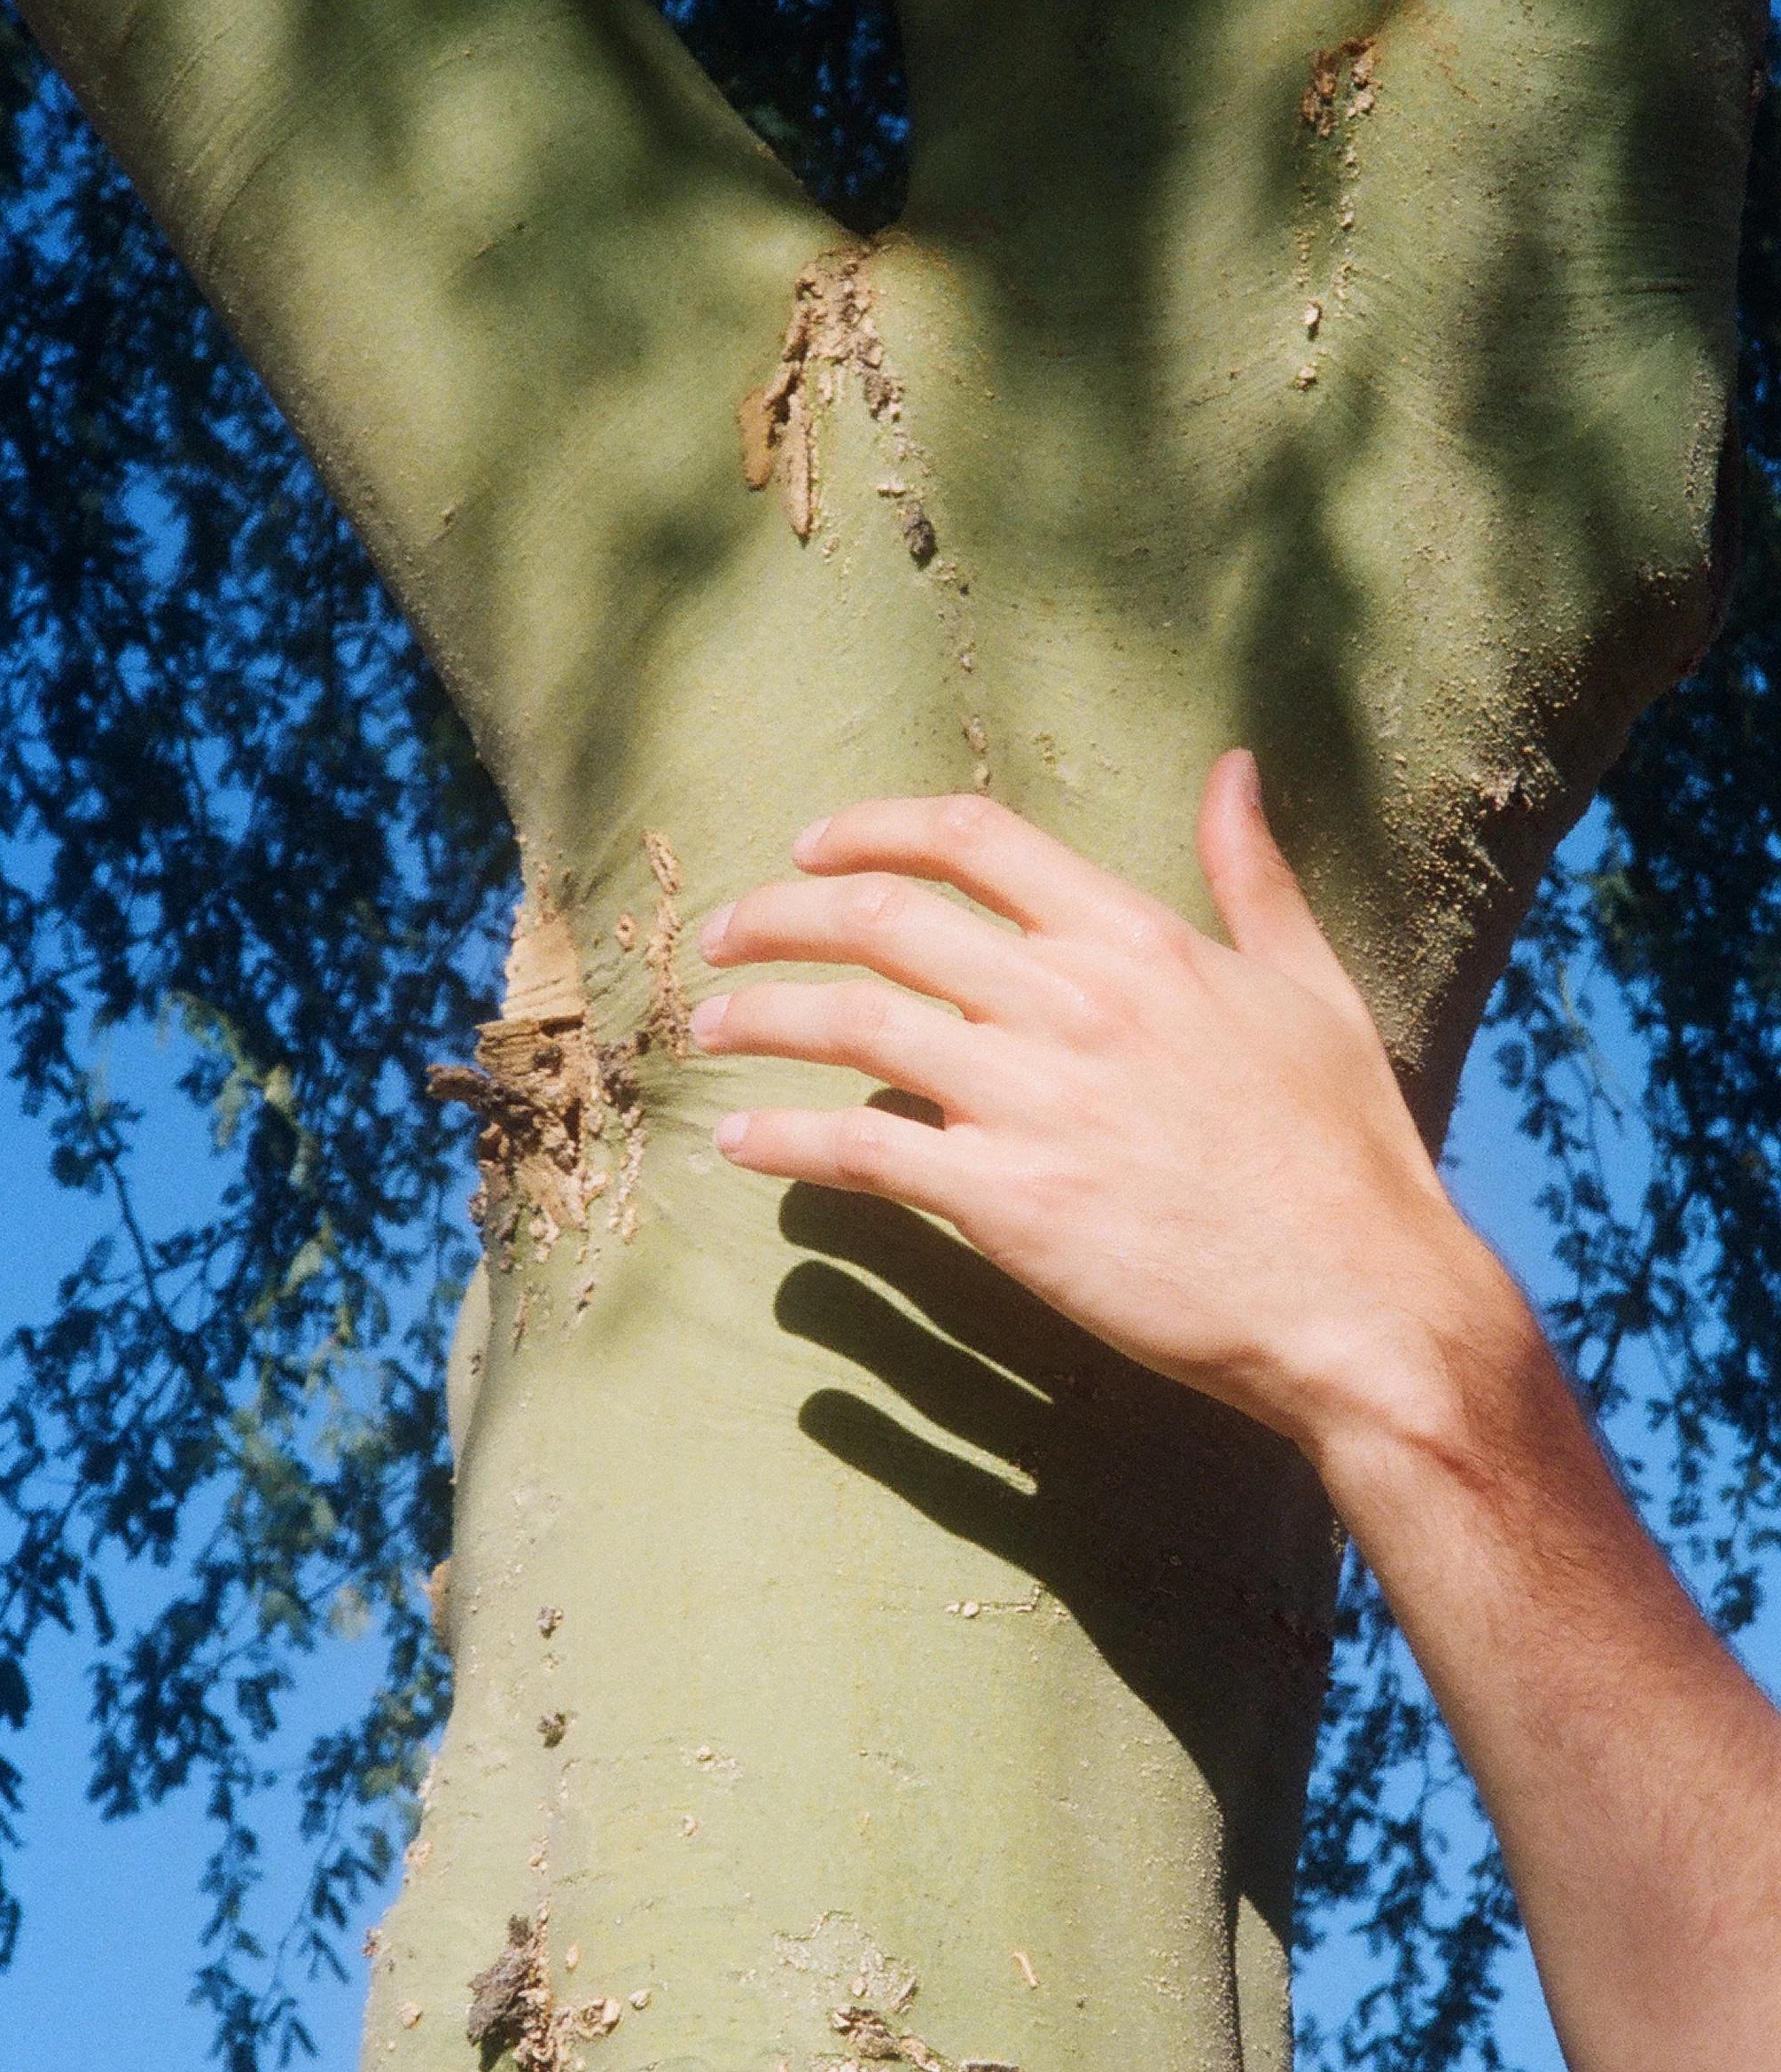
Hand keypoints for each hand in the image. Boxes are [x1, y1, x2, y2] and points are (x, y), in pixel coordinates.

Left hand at [693, 751, 1506, 1467]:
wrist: (1364, 1302)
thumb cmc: (1347, 1155)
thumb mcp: (1311, 988)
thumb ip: (1254, 875)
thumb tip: (1234, 769)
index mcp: (1138, 938)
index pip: (969, 839)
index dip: (868, 830)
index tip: (809, 848)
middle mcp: (1072, 1000)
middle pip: (880, 919)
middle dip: (777, 917)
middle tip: (723, 937)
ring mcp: (1034, 1101)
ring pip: (850, 1023)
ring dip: (757, 1016)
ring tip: (707, 1027)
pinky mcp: (1007, 1204)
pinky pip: (860, 1149)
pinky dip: (785, 1140)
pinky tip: (742, 1141)